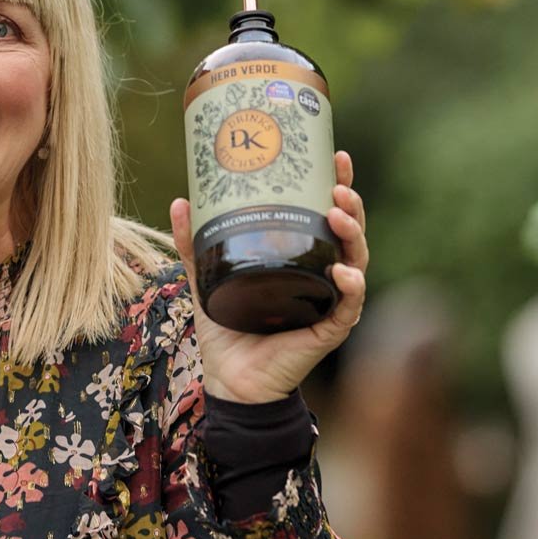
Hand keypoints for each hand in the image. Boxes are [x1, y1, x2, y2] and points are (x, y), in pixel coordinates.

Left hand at [169, 150, 367, 403]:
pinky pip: (348, 304)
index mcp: (302, 260)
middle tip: (339, 182)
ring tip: (338, 213)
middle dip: (351, 203)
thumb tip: (180, 201)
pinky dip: (350, 287)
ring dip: (353, 235)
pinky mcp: (329, 329)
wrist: (232, 382)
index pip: (328, 216)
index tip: (337, 156)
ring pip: (357, 262)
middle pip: (350, 232)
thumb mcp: (208, 280)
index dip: (338, 185)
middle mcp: (323, 277)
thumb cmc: (228, 331)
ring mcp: (330, 302)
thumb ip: (195, 245)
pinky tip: (344, 272)